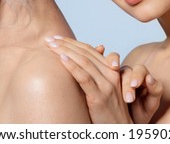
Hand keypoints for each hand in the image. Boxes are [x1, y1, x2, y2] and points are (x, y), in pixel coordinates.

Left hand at [45, 36, 161, 122]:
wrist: (120, 132)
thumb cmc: (108, 113)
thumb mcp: (103, 91)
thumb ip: (93, 76)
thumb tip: (75, 64)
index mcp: (112, 72)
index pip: (90, 50)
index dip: (72, 42)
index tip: (57, 37)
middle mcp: (110, 75)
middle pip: (85, 53)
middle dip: (66, 44)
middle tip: (49, 38)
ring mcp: (106, 86)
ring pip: (84, 62)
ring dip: (65, 51)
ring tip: (51, 45)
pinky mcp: (99, 98)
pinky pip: (84, 78)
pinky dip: (72, 66)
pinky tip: (61, 58)